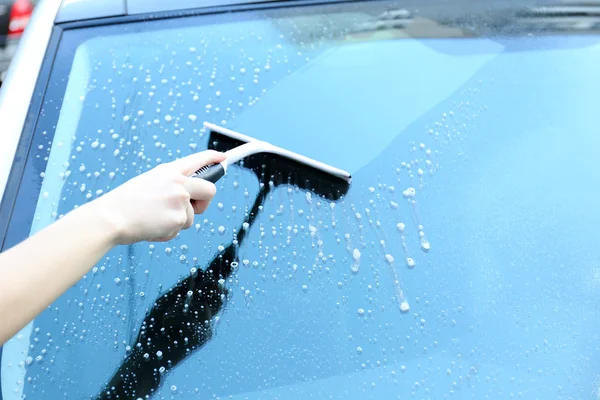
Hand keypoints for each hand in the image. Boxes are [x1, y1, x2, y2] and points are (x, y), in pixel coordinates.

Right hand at [91, 150, 225, 244]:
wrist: (111, 218)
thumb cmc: (125, 203)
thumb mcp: (148, 182)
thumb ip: (170, 184)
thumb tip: (188, 193)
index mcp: (169, 171)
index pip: (197, 160)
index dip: (212, 158)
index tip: (223, 158)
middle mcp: (178, 182)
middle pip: (210, 190)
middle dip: (204, 201)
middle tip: (190, 207)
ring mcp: (180, 200)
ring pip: (192, 216)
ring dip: (177, 221)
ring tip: (154, 218)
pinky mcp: (179, 218)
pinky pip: (181, 228)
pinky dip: (168, 232)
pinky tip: (152, 226)